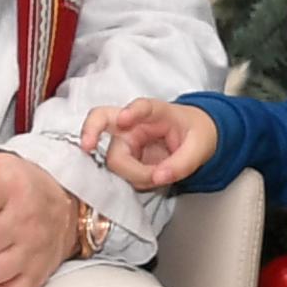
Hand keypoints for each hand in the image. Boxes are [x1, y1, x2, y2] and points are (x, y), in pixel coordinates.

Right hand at [83, 97, 218, 189]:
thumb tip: (157, 178)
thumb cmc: (195, 134)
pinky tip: (151, 178)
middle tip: (87, 146)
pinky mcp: (122, 156)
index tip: (123, 119)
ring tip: (160, 175)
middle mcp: (133, 122)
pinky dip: (134, 180)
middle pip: (103, 122)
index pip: (142, 107)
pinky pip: (118, 171)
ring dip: (133, 174)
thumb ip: (182, 164)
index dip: (132, 112)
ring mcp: (124, 139)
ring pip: (111, 156)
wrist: (193, 139)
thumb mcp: (199, 148)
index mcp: (156, 111)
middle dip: (102, 141)